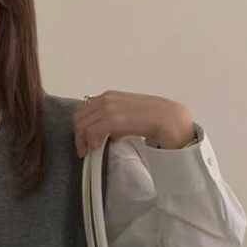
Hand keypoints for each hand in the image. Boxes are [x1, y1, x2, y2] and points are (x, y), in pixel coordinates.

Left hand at [72, 90, 194, 157]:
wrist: (167, 118)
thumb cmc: (152, 118)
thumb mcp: (128, 115)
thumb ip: (115, 121)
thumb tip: (108, 135)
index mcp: (109, 96)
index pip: (84, 109)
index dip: (81, 125)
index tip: (84, 139)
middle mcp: (105, 99)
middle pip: (79, 116)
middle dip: (79, 134)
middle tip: (83, 148)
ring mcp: (107, 108)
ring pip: (82, 124)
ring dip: (82, 140)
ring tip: (88, 151)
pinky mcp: (111, 119)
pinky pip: (91, 131)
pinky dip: (90, 140)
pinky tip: (96, 147)